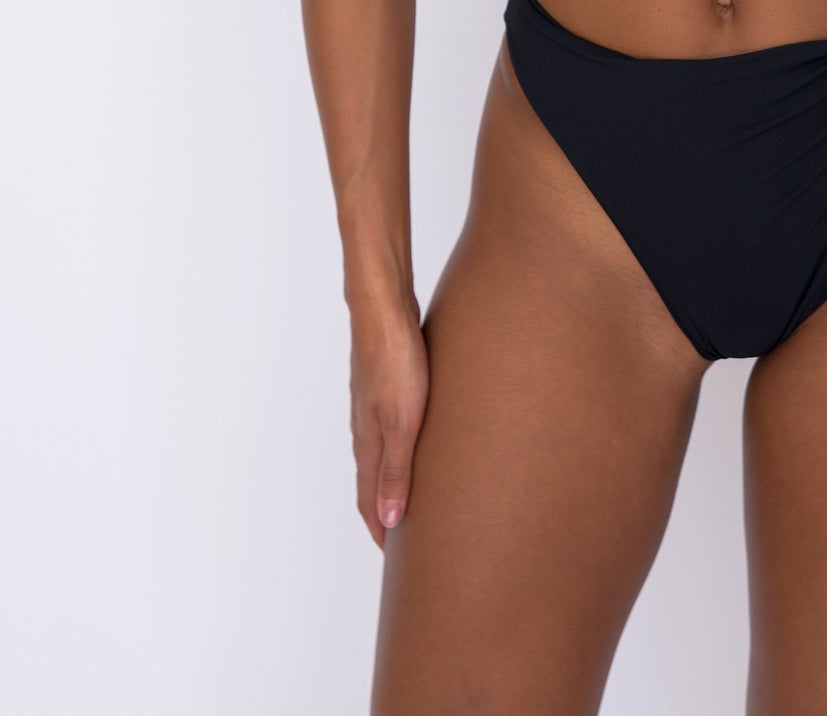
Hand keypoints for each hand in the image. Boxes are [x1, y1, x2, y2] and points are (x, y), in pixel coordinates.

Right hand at [349, 304, 429, 548]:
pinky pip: (391, 430)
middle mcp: (364, 430)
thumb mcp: (401, 424)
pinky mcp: (386, 386)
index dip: (382, 531)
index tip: (397, 560)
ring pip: (382, 456)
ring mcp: (372, 407)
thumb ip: (395, 472)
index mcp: (367, 445)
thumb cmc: (395, 364)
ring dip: (394, 481)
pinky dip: (402, 451)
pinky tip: (419, 443)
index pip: (370, 502)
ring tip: (416, 497)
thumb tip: (388, 523)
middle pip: (373, 483)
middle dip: (387, 513)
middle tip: (409, 538)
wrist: (384, 310)